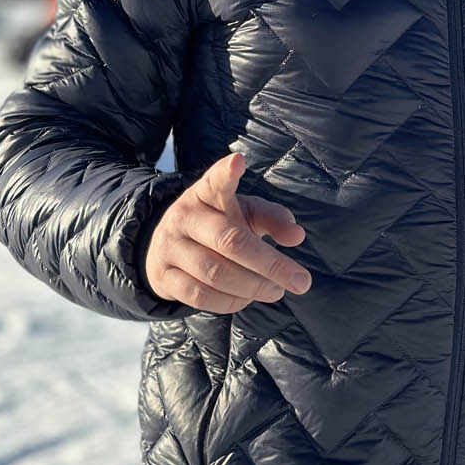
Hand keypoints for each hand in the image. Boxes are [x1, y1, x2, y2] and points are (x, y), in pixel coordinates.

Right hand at [144, 152, 310, 312]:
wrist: (168, 246)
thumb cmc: (219, 223)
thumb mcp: (245, 212)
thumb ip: (273, 218)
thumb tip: (297, 236)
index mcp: (206, 192)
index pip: (215, 180)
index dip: (226, 172)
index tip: (238, 162)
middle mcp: (185, 216)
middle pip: (230, 240)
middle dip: (270, 264)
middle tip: (301, 280)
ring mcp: (170, 246)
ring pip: (216, 273)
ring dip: (253, 287)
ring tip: (277, 291)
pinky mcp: (163, 277)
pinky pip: (200, 296)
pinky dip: (229, 302)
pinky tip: (247, 299)